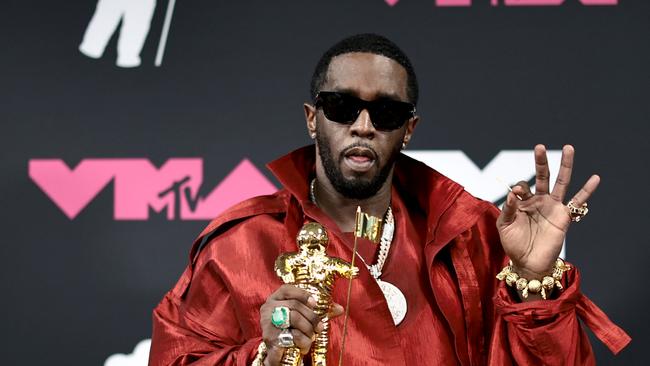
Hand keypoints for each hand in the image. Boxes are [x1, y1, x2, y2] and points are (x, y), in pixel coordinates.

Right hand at [259, 285, 343, 365]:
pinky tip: (304, 347)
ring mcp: (267, 321)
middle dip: (311, 317)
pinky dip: (302, 342)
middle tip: (320, 328)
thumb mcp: (304, 317)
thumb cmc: (291, 329)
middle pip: (294, 305)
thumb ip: (320, 311)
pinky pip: (290, 335)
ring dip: (307, 330)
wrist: (278, 350)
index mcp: (276, 298)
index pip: (287, 289)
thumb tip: (340, 309)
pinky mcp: (269, 336)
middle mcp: (268, 307)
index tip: (315, 304)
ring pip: (293, 318)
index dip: (302, 294)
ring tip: (311, 338)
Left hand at [496, 145, 599, 278]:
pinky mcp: (564, 216)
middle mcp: (539, 200)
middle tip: (539, 147)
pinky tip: (595, 178)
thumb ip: (507, 209)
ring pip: (561, 182)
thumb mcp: (505, 226)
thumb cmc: (514, 244)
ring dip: (565, 166)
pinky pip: (578, 202)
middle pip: (542, 176)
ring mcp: (553, 207)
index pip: (522, 186)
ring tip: (568, 148)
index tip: (518, 193)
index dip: (520, 186)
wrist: (528, 263)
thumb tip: (512, 194)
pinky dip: (587, 190)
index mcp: (522, 201)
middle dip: (541, 162)